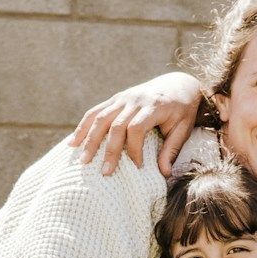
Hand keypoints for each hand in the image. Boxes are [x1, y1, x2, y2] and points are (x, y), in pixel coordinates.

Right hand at [69, 73, 204, 175]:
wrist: (178, 83)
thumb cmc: (182, 110)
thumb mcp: (183, 128)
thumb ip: (172, 149)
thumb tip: (165, 174)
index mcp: (154, 106)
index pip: (137, 128)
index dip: (135, 148)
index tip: (138, 166)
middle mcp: (135, 100)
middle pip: (115, 124)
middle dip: (109, 150)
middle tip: (104, 172)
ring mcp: (123, 97)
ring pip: (100, 117)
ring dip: (89, 139)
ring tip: (82, 160)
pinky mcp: (116, 99)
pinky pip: (95, 111)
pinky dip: (83, 126)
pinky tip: (73, 142)